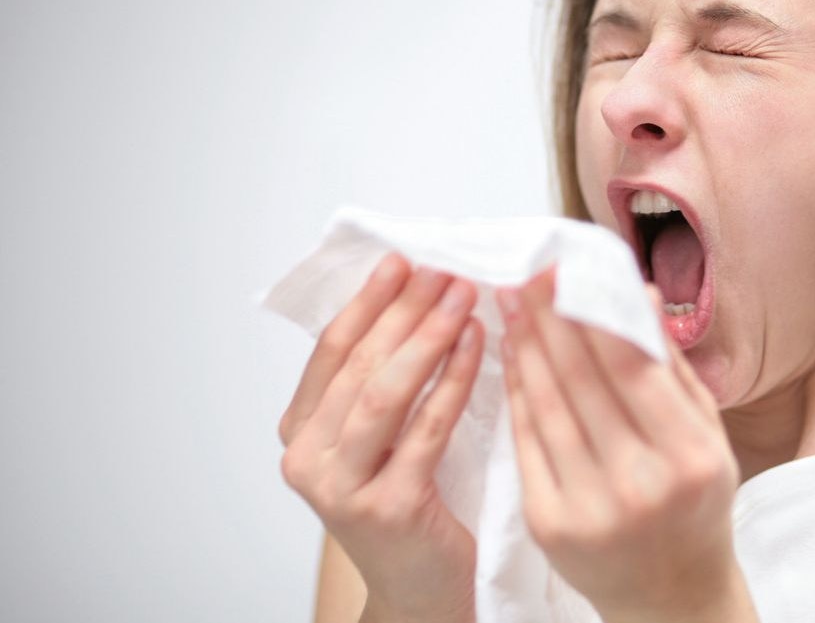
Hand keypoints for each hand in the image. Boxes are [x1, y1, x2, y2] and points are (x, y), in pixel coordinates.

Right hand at [278, 253, 482, 622]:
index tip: (400, 262)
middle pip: (359, 366)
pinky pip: (425, 431)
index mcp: (300, 433)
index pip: (331, 351)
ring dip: (426, 339)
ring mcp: (342, 488)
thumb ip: (379, 382)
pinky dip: (452, 382)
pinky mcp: (388, 508)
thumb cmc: (408, 505)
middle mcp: (308, 461)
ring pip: (383, 395)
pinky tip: (476, 348)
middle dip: (403, 312)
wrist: (421, 589)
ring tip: (462, 299)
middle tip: (443, 272)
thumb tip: (414, 298)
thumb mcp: (378, 441)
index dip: (367, 302)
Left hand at [496, 270, 751, 621]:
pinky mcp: (550, 526)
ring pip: (548, 408)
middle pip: (583, 382)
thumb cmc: (694, 504)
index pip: (631, 367)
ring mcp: (591, 509)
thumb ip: (670, 366)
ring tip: (511, 303)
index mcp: (690, 457)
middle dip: (549, 318)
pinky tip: (512, 355)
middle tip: (526, 273)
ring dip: (526, 347)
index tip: (565, 271)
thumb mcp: (707, 435)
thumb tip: (637, 291)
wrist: (670, 595)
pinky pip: (527, 443)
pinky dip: (517, 393)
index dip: (592, 312)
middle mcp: (641, 485)